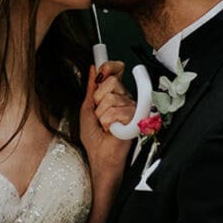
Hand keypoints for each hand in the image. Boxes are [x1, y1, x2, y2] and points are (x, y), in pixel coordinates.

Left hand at [79, 62, 132, 187]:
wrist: (99, 155)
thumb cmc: (94, 136)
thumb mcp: (87, 108)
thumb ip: (91, 88)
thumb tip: (93, 69)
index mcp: (114, 93)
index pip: (116, 69)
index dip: (109, 67)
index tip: (101, 72)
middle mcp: (125, 98)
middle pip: (111, 82)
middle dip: (98, 99)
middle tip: (99, 113)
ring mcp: (131, 107)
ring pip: (111, 99)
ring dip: (102, 115)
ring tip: (105, 124)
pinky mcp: (135, 118)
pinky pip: (116, 112)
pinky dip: (108, 123)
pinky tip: (112, 129)